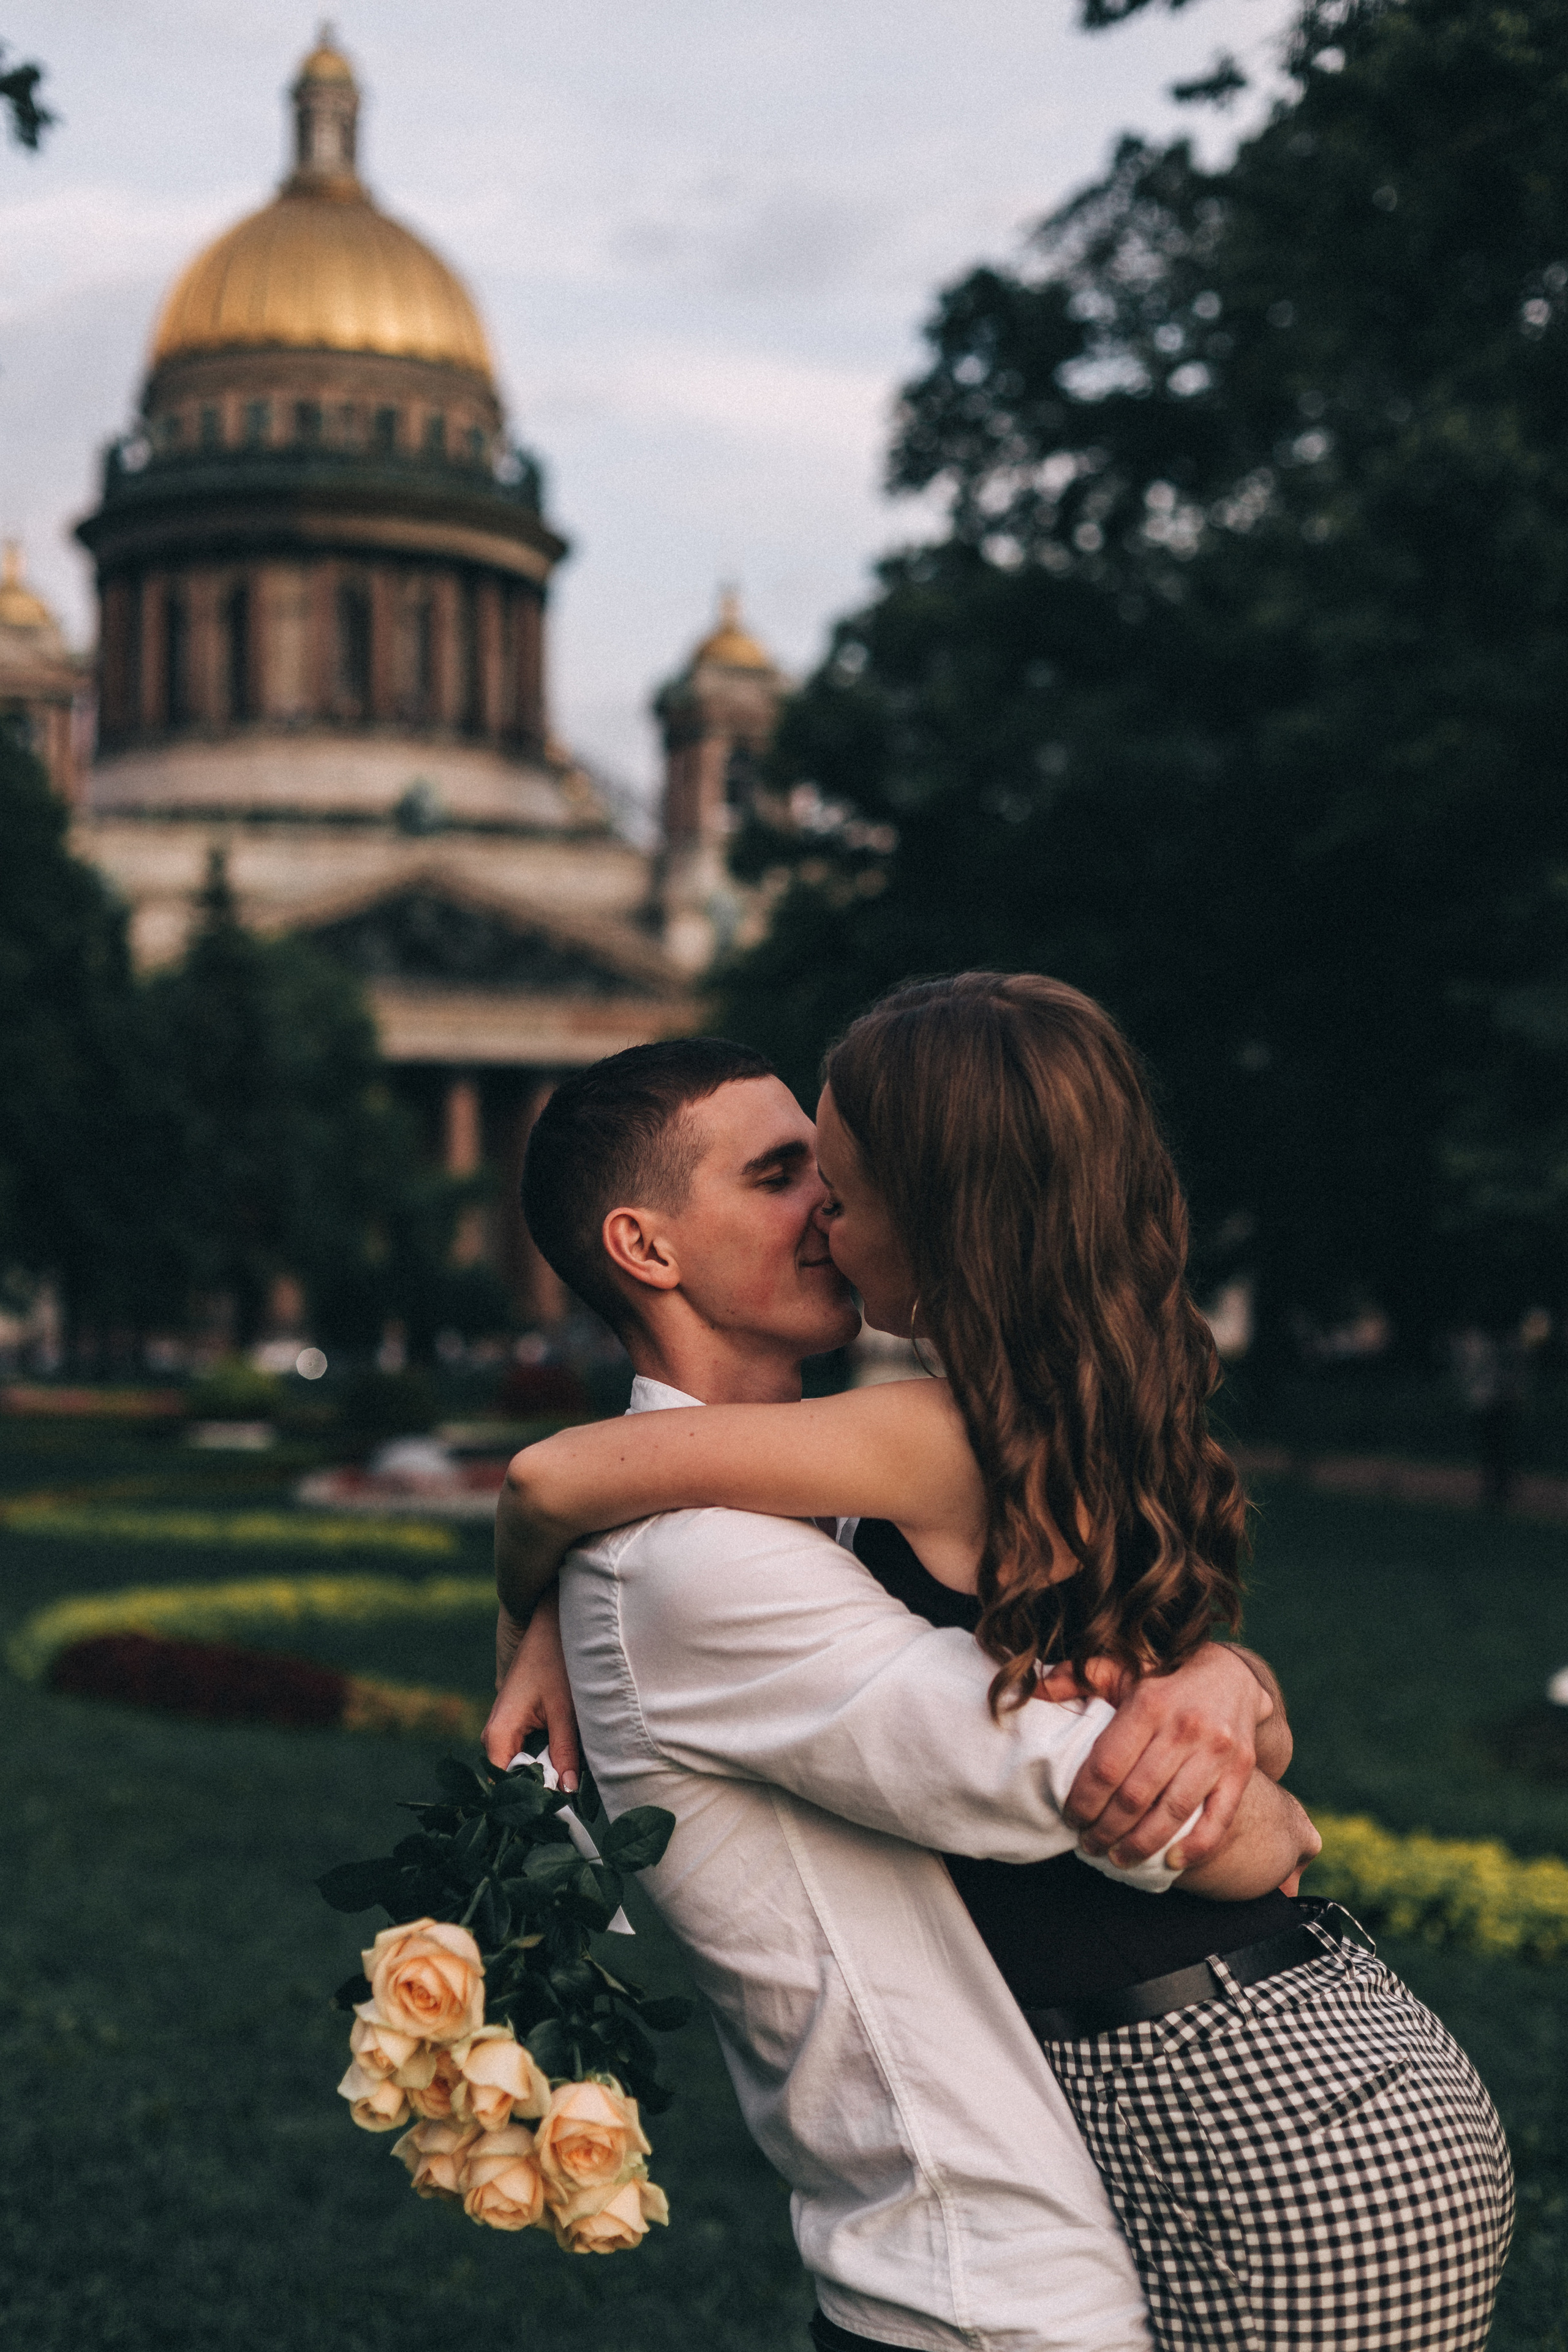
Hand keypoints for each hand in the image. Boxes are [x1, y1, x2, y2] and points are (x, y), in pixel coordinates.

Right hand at [481, 1588, 580, 1790]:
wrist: (552, 1625)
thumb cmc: (556, 1661)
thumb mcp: (566, 1710)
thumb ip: (565, 1752)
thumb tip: (567, 1791)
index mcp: (499, 1732)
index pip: (501, 1784)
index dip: (526, 1800)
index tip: (554, 1812)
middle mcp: (494, 1734)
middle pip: (510, 1779)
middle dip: (538, 1789)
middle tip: (570, 1799)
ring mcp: (504, 1729)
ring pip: (520, 1767)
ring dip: (544, 1774)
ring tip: (572, 1782)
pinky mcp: (515, 1724)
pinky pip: (526, 1752)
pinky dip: (546, 1759)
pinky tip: (567, 1761)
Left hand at [1059, 1641, 1271, 1871]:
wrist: (1232, 1675)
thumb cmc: (1164, 1678)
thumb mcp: (1121, 1667)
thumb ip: (1078, 1676)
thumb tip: (1034, 1685)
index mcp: (1148, 1704)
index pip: (1106, 1766)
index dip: (1084, 1800)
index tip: (1070, 1818)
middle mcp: (1185, 1727)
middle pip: (1136, 1796)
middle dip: (1106, 1829)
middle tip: (1089, 1844)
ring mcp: (1217, 1751)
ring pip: (1173, 1813)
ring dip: (1142, 1845)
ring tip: (1119, 1857)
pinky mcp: (1242, 1770)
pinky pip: (1219, 1819)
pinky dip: (1195, 1847)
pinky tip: (1171, 1862)